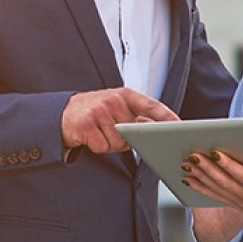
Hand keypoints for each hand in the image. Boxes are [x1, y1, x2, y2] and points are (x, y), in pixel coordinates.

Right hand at [61, 88, 176, 153]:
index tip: (179, 126)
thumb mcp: (117, 107)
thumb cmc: (94, 111)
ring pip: (118, 142)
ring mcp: (99, 111)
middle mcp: (113, 100)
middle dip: (128, 138)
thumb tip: (156, 128)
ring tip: (100, 132)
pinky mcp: (86, 124)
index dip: (166, 116)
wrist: (64, 113)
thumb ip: (136, 115)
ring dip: (111, 143)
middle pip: (134, 132)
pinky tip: (91, 136)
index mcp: (124, 95)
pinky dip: (98, 147)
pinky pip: (102, 146)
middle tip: (114, 131)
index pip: (151, 105)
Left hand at [182, 148, 242, 241]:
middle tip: (193, 153)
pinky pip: (218, 196)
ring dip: (200, 176)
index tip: (216, 152)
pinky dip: (202, 187)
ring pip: (218, 189)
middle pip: (226, 182)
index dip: (230, 165)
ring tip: (185, 163)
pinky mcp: (241, 206)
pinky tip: (189, 179)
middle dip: (208, 167)